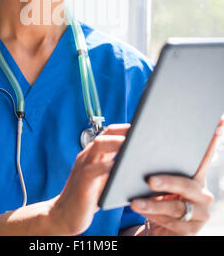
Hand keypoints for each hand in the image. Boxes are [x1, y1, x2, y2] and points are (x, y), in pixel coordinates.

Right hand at [51, 123, 129, 235]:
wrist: (65, 216)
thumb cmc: (88, 199)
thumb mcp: (105, 181)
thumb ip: (117, 170)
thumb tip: (142, 167)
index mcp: (94, 155)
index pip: (108, 134)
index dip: (124, 129)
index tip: (140, 127)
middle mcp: (88, 157)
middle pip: (105, 135)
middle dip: (122, 131)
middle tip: (139, 131)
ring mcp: (83, 167)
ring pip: (98, 146)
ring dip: (116, 142)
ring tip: (132, 143)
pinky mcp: (82, 181)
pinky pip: (93, 169)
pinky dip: (107, 166)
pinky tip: (120, 167)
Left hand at [130, 116, 223, 235]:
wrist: (160, 229)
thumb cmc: (159, 198)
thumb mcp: (161, 183)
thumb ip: (160, 167)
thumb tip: (142, 146)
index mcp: (196, 176)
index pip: (205, 156)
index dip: (213, 140)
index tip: (219, 120)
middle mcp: (203, 193)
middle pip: (187, 185)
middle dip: (167, 182)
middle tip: (150, 180)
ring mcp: (200, 213)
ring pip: (176, 207)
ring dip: (153, 204)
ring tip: (135, 202)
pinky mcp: (192, 231)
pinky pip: (171, 223)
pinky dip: (153, 216)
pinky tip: (141, 211)